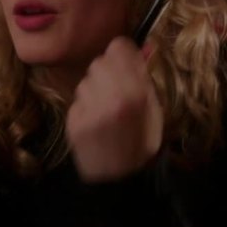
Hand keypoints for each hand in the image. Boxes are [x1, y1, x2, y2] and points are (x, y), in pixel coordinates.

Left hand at [66, 37, 163, 181]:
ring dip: (95, 89)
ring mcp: (88, 110)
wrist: (118, 179)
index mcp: (135, 93)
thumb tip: (142, 47)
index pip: (118, 47)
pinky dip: (85, 106)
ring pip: (86, 80)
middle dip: (108, 72)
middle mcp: (110, 98)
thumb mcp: (154, 109)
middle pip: (100, 61)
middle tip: (116, 90)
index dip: (123, 54)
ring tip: (106, 109)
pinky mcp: (73, 120)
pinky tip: (95, 121)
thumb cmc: (141, 142)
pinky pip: (77, 100)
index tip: (126, 63)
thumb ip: (144, 78)